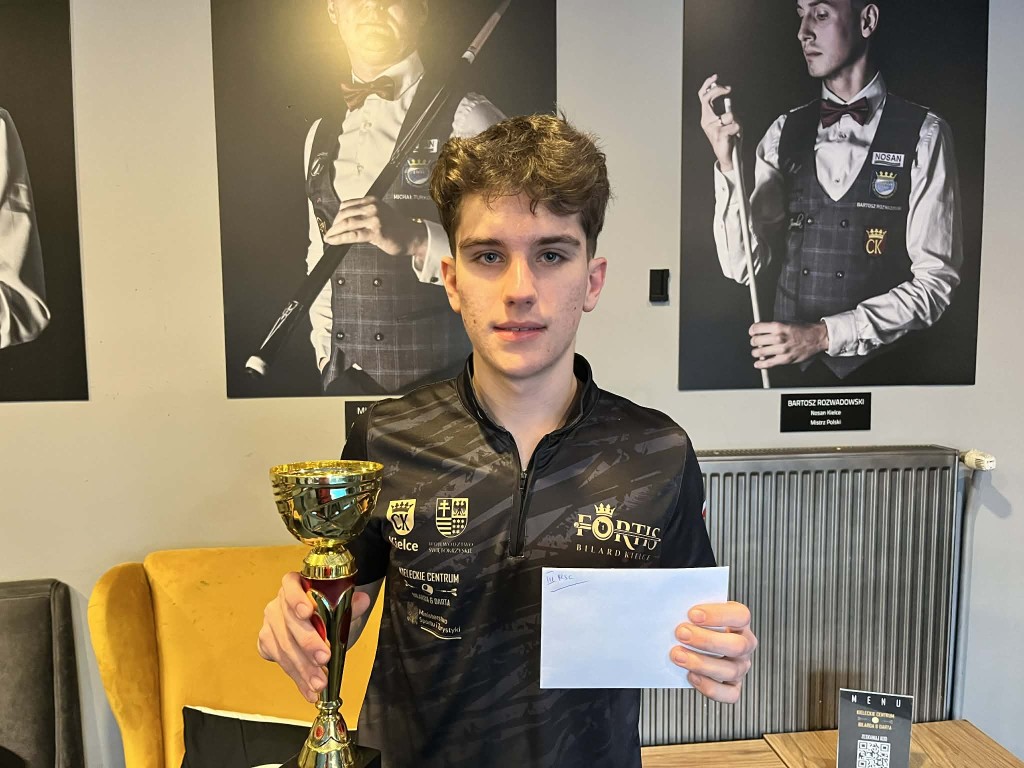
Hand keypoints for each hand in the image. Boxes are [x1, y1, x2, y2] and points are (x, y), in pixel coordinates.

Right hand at [257, 572, 371, 702]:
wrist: (320, 626)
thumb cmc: (328, 611)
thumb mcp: (342, 607)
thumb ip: (350, 605)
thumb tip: (362, 601)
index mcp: (294, 585)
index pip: (291, 587)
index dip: (297, 599)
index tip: (307, 612)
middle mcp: (278, 604)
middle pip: (289, 623)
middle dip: (308, 644)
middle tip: (324, 658)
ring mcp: (270, 625)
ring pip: (283, 648)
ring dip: (303, 668)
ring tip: (320, 682)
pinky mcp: (266, 645)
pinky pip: (280, 663)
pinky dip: (297, 679)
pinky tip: (309, 689)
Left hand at [324, 195, 426, 257]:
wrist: (413, 237)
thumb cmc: (398, 228)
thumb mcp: (380, 213)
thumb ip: (364, 214)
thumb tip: (346, 221)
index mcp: (372, 201)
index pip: (347, 205)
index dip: (337, 215)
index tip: (332, 223)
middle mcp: (372, 207)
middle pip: (345, 214)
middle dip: (334, 225)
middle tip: (329, 232)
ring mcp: (374, 219)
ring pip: (347, 224)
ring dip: (335, 232)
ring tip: (329, 237)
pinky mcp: (375, 232)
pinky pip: (353, 235)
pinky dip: (340, 238)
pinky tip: (334, 241)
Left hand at [671, 601, 757, 703]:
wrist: (692, 640)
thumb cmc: (694, 621)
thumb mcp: (694, 609)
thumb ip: (688, 605)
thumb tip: (670, 605)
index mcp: (740, 621)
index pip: (740, 615)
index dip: (717, 615)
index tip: (692, 614)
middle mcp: (745, 644)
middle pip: (736, 645)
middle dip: (706, 641)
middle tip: (681, 634)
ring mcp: (740, 666)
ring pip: (730, 670)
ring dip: (701, 663)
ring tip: (677, 655)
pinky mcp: (733, 686)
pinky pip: (729, 694)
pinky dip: (710, 687)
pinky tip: (691, 675)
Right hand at [698, 74, 740, 170]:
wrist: (728, 157)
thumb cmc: (729, 138)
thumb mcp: (730, 122)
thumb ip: (728, 111)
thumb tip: (728, 99)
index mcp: (707, 117)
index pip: (703, 97)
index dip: (708, 85)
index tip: (716, 78)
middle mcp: (706, 121)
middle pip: (706, 99)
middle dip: (717, 90)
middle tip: (728, 89)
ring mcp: (711, 128)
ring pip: (729, 115)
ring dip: (737, 122)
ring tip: (735, 131)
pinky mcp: (719, 135)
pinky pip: (735, 125)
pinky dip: (739, 130)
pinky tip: (735, 137)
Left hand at [750, 321, 828, 367]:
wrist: (817, 337)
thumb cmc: (803, 329)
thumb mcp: (786, 322)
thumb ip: (772, 327)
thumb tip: (759, 330)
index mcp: (778, 326)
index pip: (756, 328)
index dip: (752, 331)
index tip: (752, 332)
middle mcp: (779, 337)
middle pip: (755, 341)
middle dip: (754, 341)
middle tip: (756, 342)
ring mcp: (781, 349)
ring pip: (759, 352)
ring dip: (756, 352)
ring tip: (758, 352)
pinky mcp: (785, 359)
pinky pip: (768, 364)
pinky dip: (760, 364)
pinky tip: (758, 363)